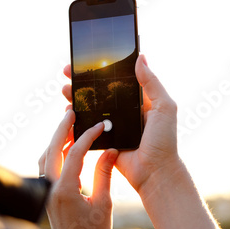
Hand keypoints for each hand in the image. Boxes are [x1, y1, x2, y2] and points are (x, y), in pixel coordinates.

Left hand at [39, 111, 118, 228]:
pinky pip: (46, 166)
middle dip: (62, 129)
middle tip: (72, 112)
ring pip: (45, 156)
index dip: (87, 137)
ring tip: (70, 125)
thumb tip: (112, 150)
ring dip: (56, 139)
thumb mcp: (104, 204)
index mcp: (65, 190)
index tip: (100, 126)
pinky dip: (55, 152)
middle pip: (52, 149)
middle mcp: (50, 188)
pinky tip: (66, 147)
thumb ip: (105, 174)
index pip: (74, 154)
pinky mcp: (46, 193)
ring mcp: (45, 190)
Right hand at [63, 55, 178, 194]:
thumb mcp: (164, 107)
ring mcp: (111, 125)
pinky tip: (68, 111)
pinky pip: (86, 127)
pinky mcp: (102, 139)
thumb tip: (141, 57)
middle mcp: (123, 111)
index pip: (116, 80)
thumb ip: (152, 83)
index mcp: (137, 101)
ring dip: (76, 97)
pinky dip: (76, 119)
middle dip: (82, 81)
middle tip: (68, 71)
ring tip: (65, 90)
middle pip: (99, 92)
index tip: (87, 60)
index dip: (102, 69)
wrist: (154, 171)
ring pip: (90, 107)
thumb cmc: (164, 140)